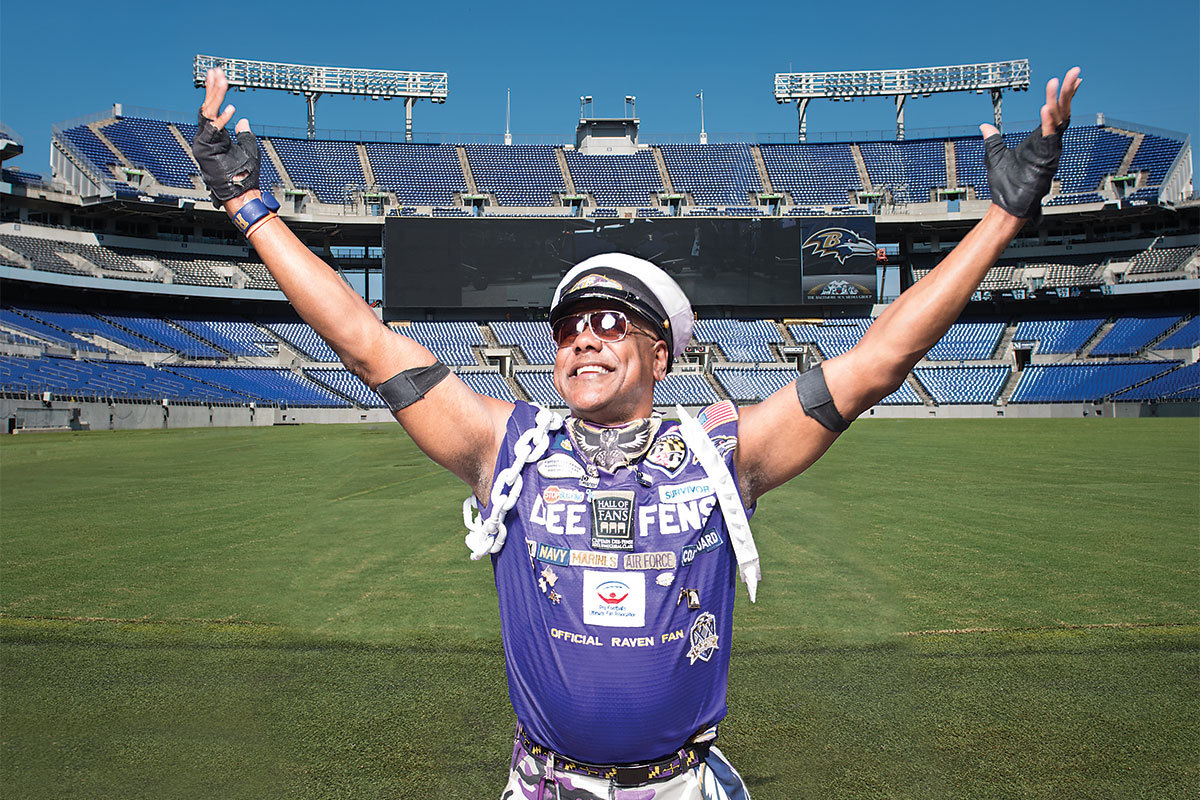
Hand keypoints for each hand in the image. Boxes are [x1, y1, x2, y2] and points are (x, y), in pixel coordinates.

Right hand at [192, 67, 261, 206]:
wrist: (241, 192)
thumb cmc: (245, 174)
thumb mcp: (248, 146)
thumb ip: (244, 132)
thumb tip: (243, 120)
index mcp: (216, 135)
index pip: (213, 108)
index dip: (216, 92)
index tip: (219, 76)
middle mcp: (207, 137)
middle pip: (208, 107)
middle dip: (213, 88)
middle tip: (217, 71)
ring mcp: (204, 143)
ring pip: (208, 113)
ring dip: (216, 96)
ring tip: (222, 81)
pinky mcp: (205, 150)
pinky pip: (213, 131)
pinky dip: (223, 120)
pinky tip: (232, 109)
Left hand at [979, 67, 1081, 222]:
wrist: (1008, 207)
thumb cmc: (1006, 186)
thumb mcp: (995, 156)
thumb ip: (993, 139)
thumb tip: (985, 126)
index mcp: (1040, 140)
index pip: (1054, 112)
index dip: (1060, 96)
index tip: (1064, 79)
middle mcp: (1049, 143)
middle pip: (1063, 112)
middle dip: (1069, 91)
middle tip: (1075, 72)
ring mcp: (1050, 151)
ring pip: (1060, 121)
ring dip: (1059, 101)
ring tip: (1058, 82)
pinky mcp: (1047, 160)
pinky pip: (1050, 137)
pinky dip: (1048, 122)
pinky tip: (1046, 106)